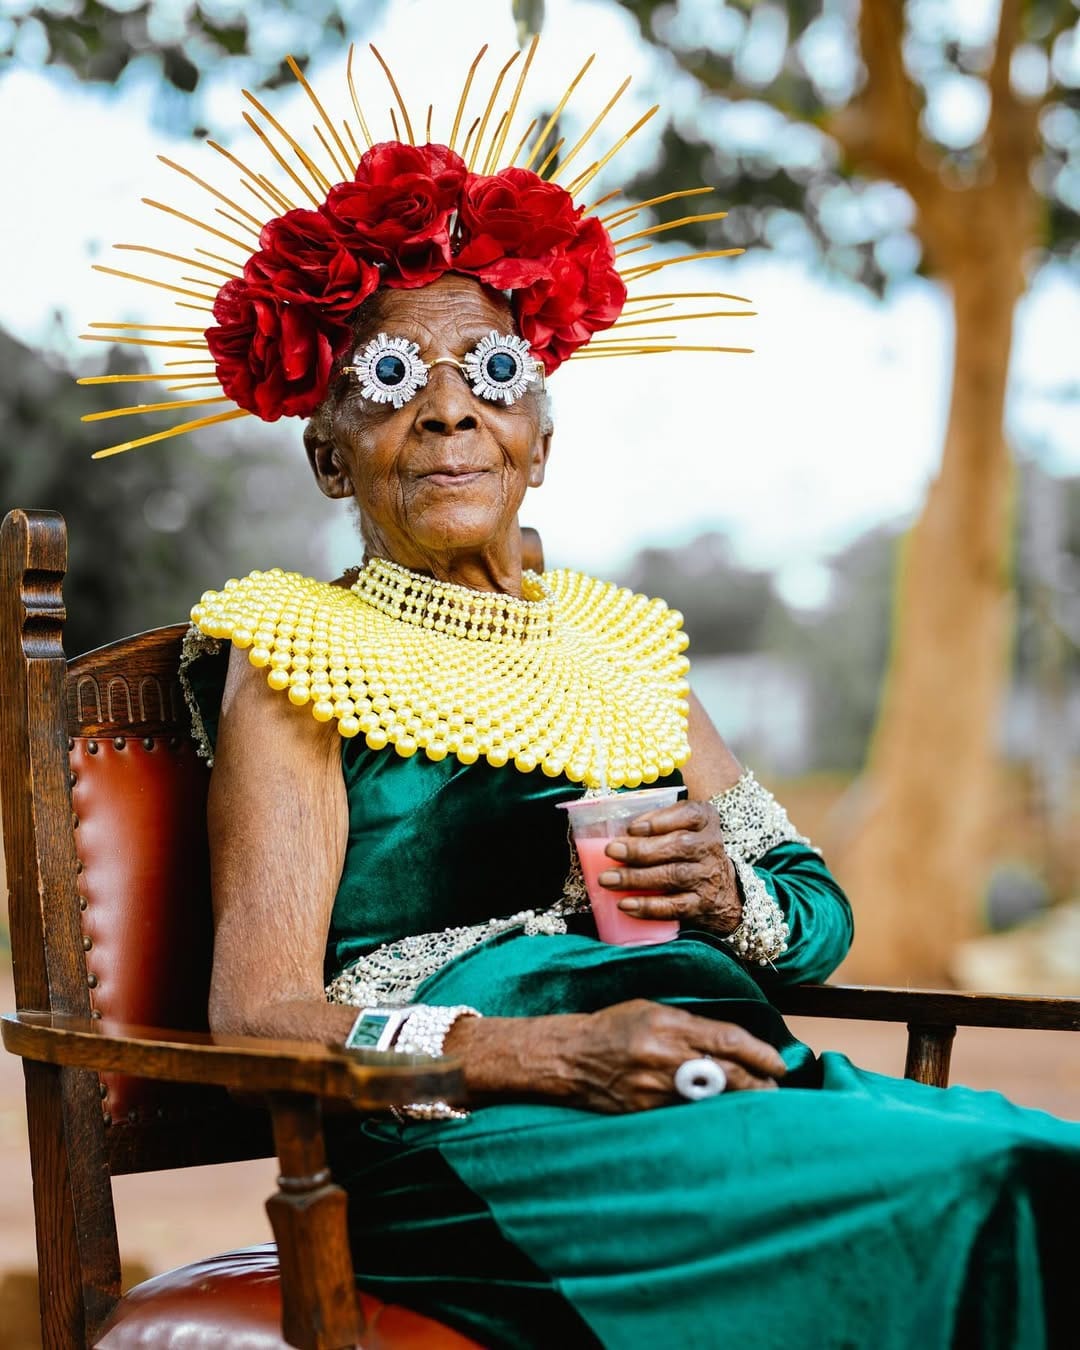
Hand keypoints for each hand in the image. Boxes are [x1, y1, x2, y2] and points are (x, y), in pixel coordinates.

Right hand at [553, 999, 784, 1111]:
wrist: (570, 1057)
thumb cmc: (613, 1027)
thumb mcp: (652, 1010)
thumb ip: (689, 1025)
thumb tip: (728, 1042)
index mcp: (668, 1023)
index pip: (727, 1039)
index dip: (759, 1054)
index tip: (778, 1063)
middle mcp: (664, 1055)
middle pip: (726, 1073)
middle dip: (757, 1083)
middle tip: (775, 1089)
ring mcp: (655, 1087)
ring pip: (711, 1098)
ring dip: (738, 1102)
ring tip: (757, 1104)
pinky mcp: (646, 1111)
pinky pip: (687, 1114)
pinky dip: (708, 1115)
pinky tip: (721, 1116)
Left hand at [597, 800, 741, 932]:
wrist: (722, 890)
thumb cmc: (689, 852)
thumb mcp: (682, 828)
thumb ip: (655, 823)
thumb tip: (612, 832)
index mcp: (704, 821)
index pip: (690, 814)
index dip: (660, 820)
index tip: (632, 828)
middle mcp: (709, 847)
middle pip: (678, 846)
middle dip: (641, 849)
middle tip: (611, 851)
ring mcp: (707, 877)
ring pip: (673, 876)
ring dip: (637, 878)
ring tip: (608, 879)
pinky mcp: (702, 905)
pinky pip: (675, 907)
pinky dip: (649, 907)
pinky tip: (626, 905)